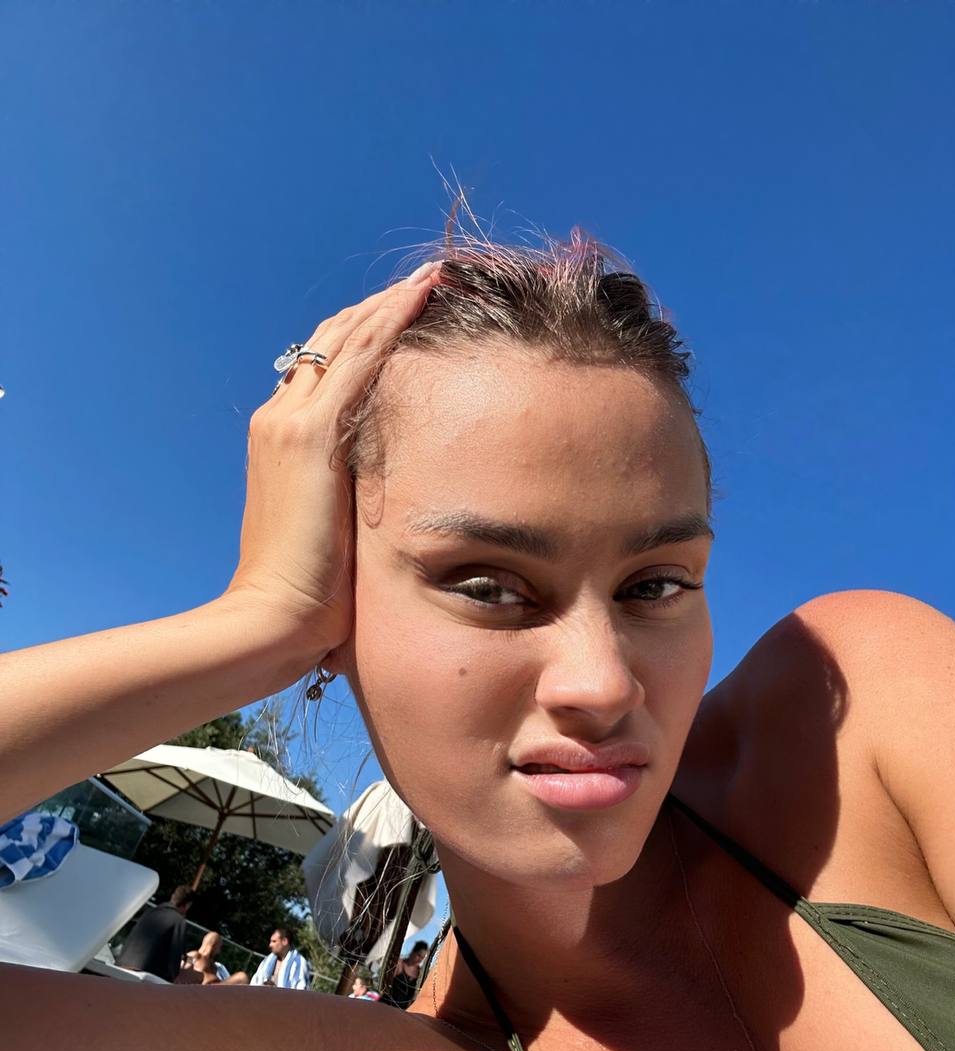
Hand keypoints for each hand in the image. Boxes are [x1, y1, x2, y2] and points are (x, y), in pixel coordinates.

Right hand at [222, 262, 440, 661]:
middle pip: (332, 341)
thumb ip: (348, 500)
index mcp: (280, 440)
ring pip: (347, 339)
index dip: (366, 336)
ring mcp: (290, 422)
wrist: (270, 620)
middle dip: (380, 308)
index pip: (325, 370)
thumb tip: (386, 502)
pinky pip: (360, 359)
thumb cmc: (305, 597)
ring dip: (392, 303)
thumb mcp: (329, 532)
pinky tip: (425, 296)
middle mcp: (279, 418)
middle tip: (429, 281)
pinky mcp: (309, 435)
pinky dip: (391, 321)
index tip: (408, 316)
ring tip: (435, 276)